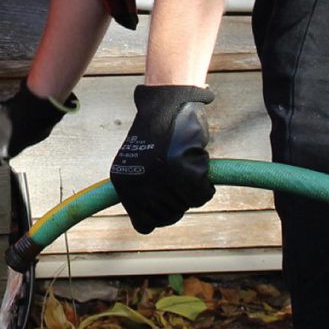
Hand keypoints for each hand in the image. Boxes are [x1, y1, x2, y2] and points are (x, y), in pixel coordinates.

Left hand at [110, 84, 214, 233]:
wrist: (167, 104)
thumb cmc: (157, 134)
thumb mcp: (138, 165)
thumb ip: (142, 191)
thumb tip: (149, 223)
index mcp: (123, 185)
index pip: (144, 224)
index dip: (160, 215)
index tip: (166, 199)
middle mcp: (138, 186)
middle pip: (168, 217)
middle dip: (178, 202)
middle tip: (178, 179)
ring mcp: (160, 180)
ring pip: (185, 206)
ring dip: (191, 190)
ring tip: (184, 165)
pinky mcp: (183, 173)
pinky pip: (201, 195)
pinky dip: (205, 184)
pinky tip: (197, 165)